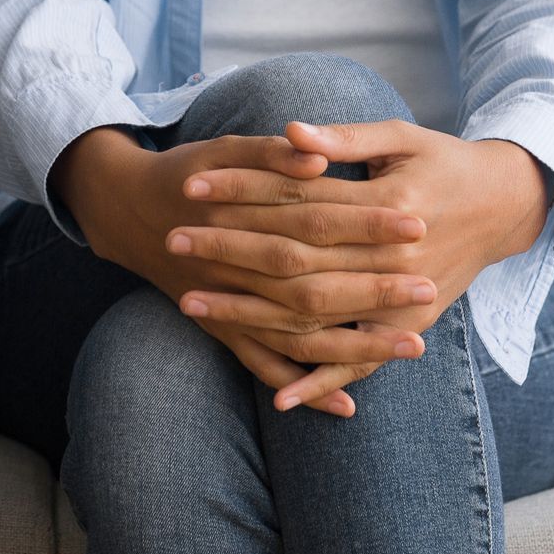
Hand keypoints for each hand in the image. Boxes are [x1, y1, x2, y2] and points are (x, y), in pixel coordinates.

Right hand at [56, 128, 433, 414]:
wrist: (125, 209)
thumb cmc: (187, 172)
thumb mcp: (223, 148)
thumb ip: (271, 153)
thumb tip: (316, 156)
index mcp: (239, 215)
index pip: (315, 220)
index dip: (365, 224)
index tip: (415, 223)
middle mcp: (233, 267)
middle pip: (312, 283)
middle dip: (373, 288)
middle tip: (428, 287)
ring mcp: (226, 303)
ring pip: (295, 333)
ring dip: (355, 345)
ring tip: (413, 345)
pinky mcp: (220, 328)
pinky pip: (263, 365)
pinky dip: (302, 388)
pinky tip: (347, 405)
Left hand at [168, 120, 549, 409]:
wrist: (505, 205)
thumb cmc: (443, 162)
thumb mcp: (400, 137)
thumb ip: (344, 139)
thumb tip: (290, 133)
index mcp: (390, 205)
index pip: (298, 199)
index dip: (242, 192)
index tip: (191, 187)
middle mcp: (394, 258)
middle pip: (295, 259)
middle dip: (229, 251)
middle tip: (172, 240)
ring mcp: (403, 300)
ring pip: (314, 314)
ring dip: (250, 314)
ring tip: (188, 304)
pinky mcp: (409, 327)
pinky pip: (361, 362)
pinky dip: (321, 382)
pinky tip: (279, 399)